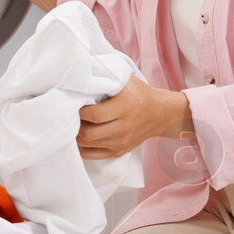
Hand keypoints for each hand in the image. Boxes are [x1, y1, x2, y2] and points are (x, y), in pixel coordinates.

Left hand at [76, 76, 193, 158]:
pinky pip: (91, 155)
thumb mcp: (126, 80)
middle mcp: (122, 128)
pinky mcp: (118, 151)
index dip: (80, 110)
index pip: (94, 115)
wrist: (160, 113)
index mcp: (124, 108)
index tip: (77, 103)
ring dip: (77, 134)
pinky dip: (82, 147)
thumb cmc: (139, 94)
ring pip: (86, 145)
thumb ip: (105, 78)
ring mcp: (120, 142)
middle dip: (75, 124)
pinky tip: (82, 136)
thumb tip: (81, 78)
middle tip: (73, 115)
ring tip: (77, 123)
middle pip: (88, 133)